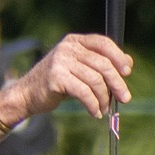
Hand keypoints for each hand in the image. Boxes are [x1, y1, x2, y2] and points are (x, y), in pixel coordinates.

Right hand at [6, 33, 132, 122]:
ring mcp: (61, 62)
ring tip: (104, 109)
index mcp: (75, 41)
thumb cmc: (56, 83)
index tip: (127, 72)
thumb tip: (128, 63)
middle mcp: (68, 48)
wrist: (27, 94)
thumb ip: (99, 64)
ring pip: (95, 80)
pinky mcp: (56, 78)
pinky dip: (93, 105)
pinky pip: (83, 92)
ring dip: (103, 98)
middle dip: (116, 83)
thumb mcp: (79, 69)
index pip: (103, 43)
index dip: (118, 56)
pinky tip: (95, 113)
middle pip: (102, 63)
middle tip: (125, 98)